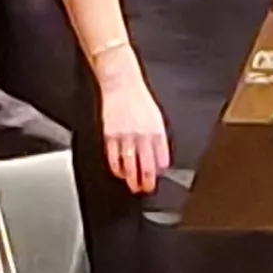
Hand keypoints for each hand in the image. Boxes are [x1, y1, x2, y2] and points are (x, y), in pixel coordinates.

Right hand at [96, 63, 171, 195]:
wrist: (121, 83)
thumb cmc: (139, 98)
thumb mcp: (155, 116)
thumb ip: (157, 137)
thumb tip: (158, 156)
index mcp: (156, 130)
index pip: (161, 158)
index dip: (160, 171)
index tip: (158, 177)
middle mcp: (142, 135)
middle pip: (147, 166)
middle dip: (147, 182)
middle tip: (147, 189)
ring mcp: (125, 137)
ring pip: (130, 166)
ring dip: (132, 180)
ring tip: (134, 186)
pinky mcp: (110, 135)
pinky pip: (114, 158)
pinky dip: (117, 169)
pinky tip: (119, 172)